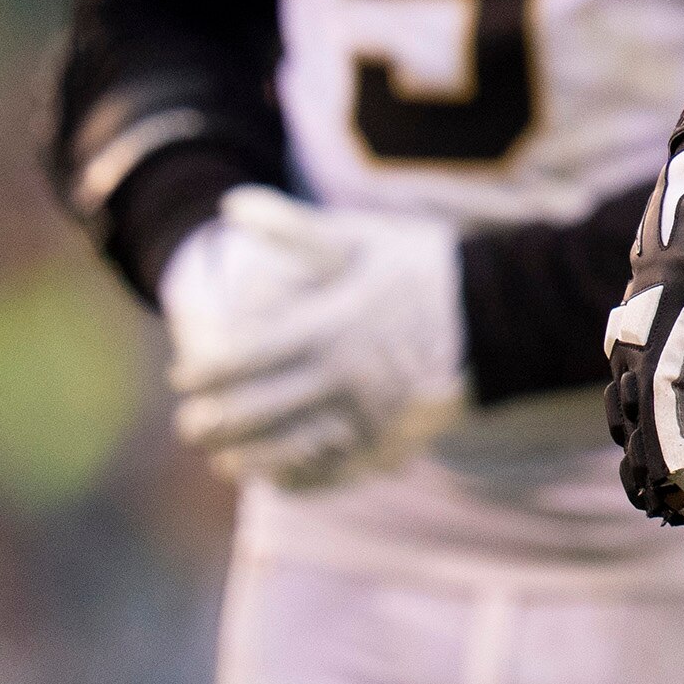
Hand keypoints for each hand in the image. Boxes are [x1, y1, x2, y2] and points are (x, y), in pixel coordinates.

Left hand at [160, 189, 470, 489]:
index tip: (181, 377)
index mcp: (327, 327)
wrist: (502, 311)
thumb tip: (229, 203)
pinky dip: (302, 480)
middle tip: (190, 427)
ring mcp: (369, 416)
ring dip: (248, 459)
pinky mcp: (394, 442)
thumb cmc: (424, 267)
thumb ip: (291, 225)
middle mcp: (342, 378)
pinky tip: (280, 479)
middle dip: (213, 423)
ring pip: (290, 451)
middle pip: (257, 413)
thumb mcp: (359, 237)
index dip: (203, 372)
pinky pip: (336, 473)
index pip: (242, 360)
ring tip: (224, 461)